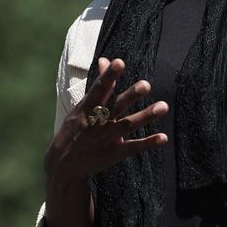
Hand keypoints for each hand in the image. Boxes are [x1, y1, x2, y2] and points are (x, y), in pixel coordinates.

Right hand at [44, 57, 168, 196]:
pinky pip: (133, 147)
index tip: (119, 62)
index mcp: (86, 108)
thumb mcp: (81, 107)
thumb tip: (105, 60)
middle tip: (146, 85)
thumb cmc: (74, 129)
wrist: (62, 165)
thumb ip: (99, 86)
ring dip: (146, 116)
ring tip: (164, 106)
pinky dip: (148, 143)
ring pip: (128, 124)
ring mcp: (106, 138)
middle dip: (130, 96)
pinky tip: (163, 137)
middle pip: (116, 106)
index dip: (108, 76)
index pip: (99, 89)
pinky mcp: (114, 153)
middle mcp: (97, 122)